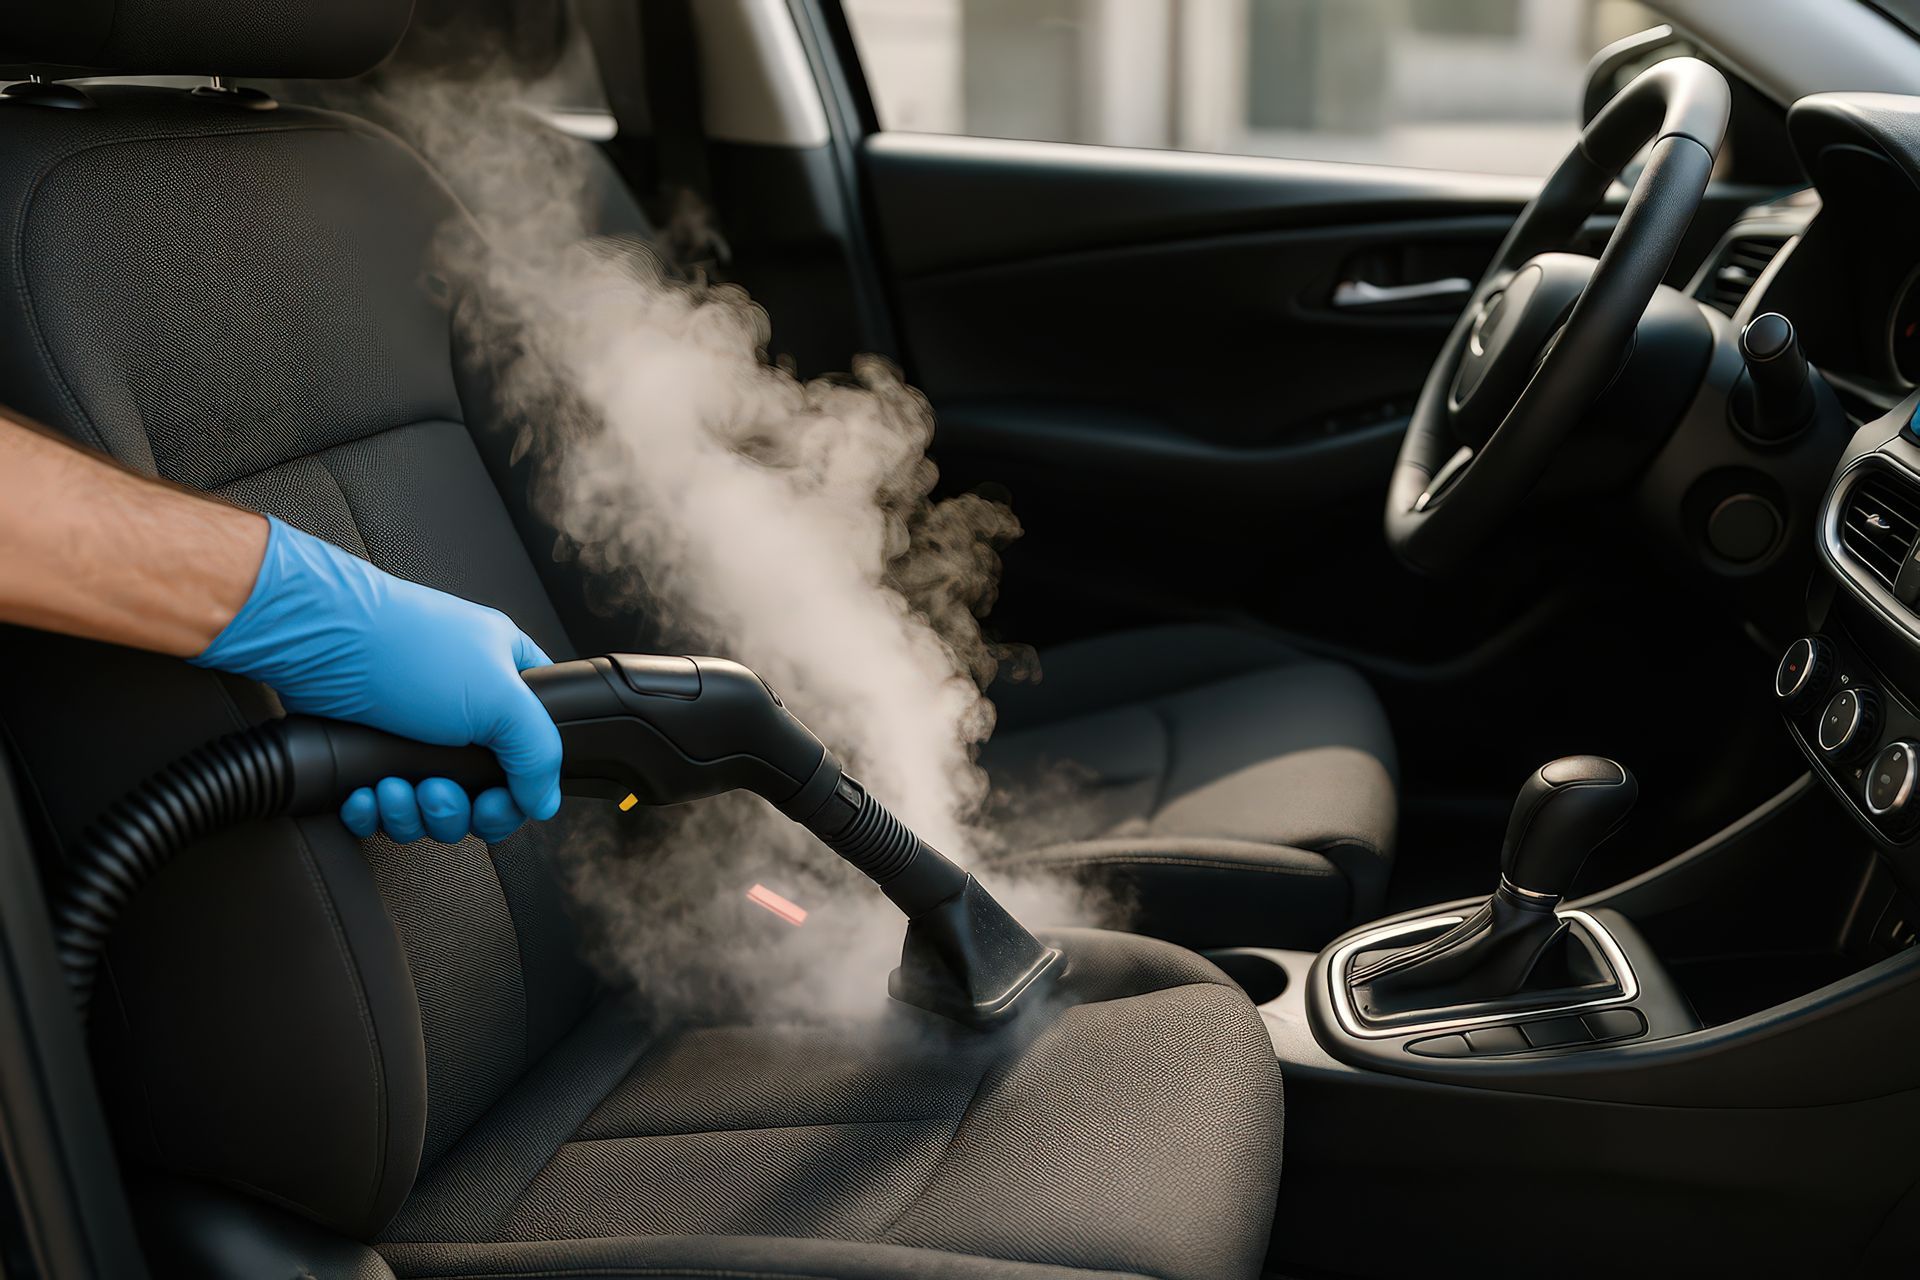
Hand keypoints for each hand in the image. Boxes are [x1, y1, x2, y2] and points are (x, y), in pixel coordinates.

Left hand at [194, 516, 562, 842]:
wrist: (317, 640)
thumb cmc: (406, 645)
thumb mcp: (500, 698)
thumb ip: (539, 754)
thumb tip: (545, 800)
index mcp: (506, 684)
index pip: (534, 750)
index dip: (518, 790)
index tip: (494, 802)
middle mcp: (464, 709)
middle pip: (479, 792)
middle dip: (452, 808)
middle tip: (435, 793)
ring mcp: (415, 732)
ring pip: (428, 803)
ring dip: (409, 811)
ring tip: (392, 788)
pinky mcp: (368, 749)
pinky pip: (381, 803)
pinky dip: (372, 810)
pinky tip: (365, 794)